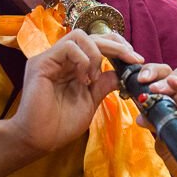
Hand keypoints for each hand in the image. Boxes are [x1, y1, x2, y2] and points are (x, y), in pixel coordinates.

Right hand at [7, 29, 142, 155]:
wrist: (39, 140)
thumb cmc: (62, 124)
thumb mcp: (91, 100)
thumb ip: (104, 84)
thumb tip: (122, 72)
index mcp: (72, 65)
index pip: (97, 43)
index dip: (119, 47)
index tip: (137, 59)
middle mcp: (61, 58)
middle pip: (92, 36)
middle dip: (117, 46)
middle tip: (132, 58)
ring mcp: (50, 58)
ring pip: (80, 35)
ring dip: (96, 54)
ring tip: (95, 78)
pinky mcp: (41, 63)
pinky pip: (68, 47)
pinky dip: (83, 60)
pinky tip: (84, 79)